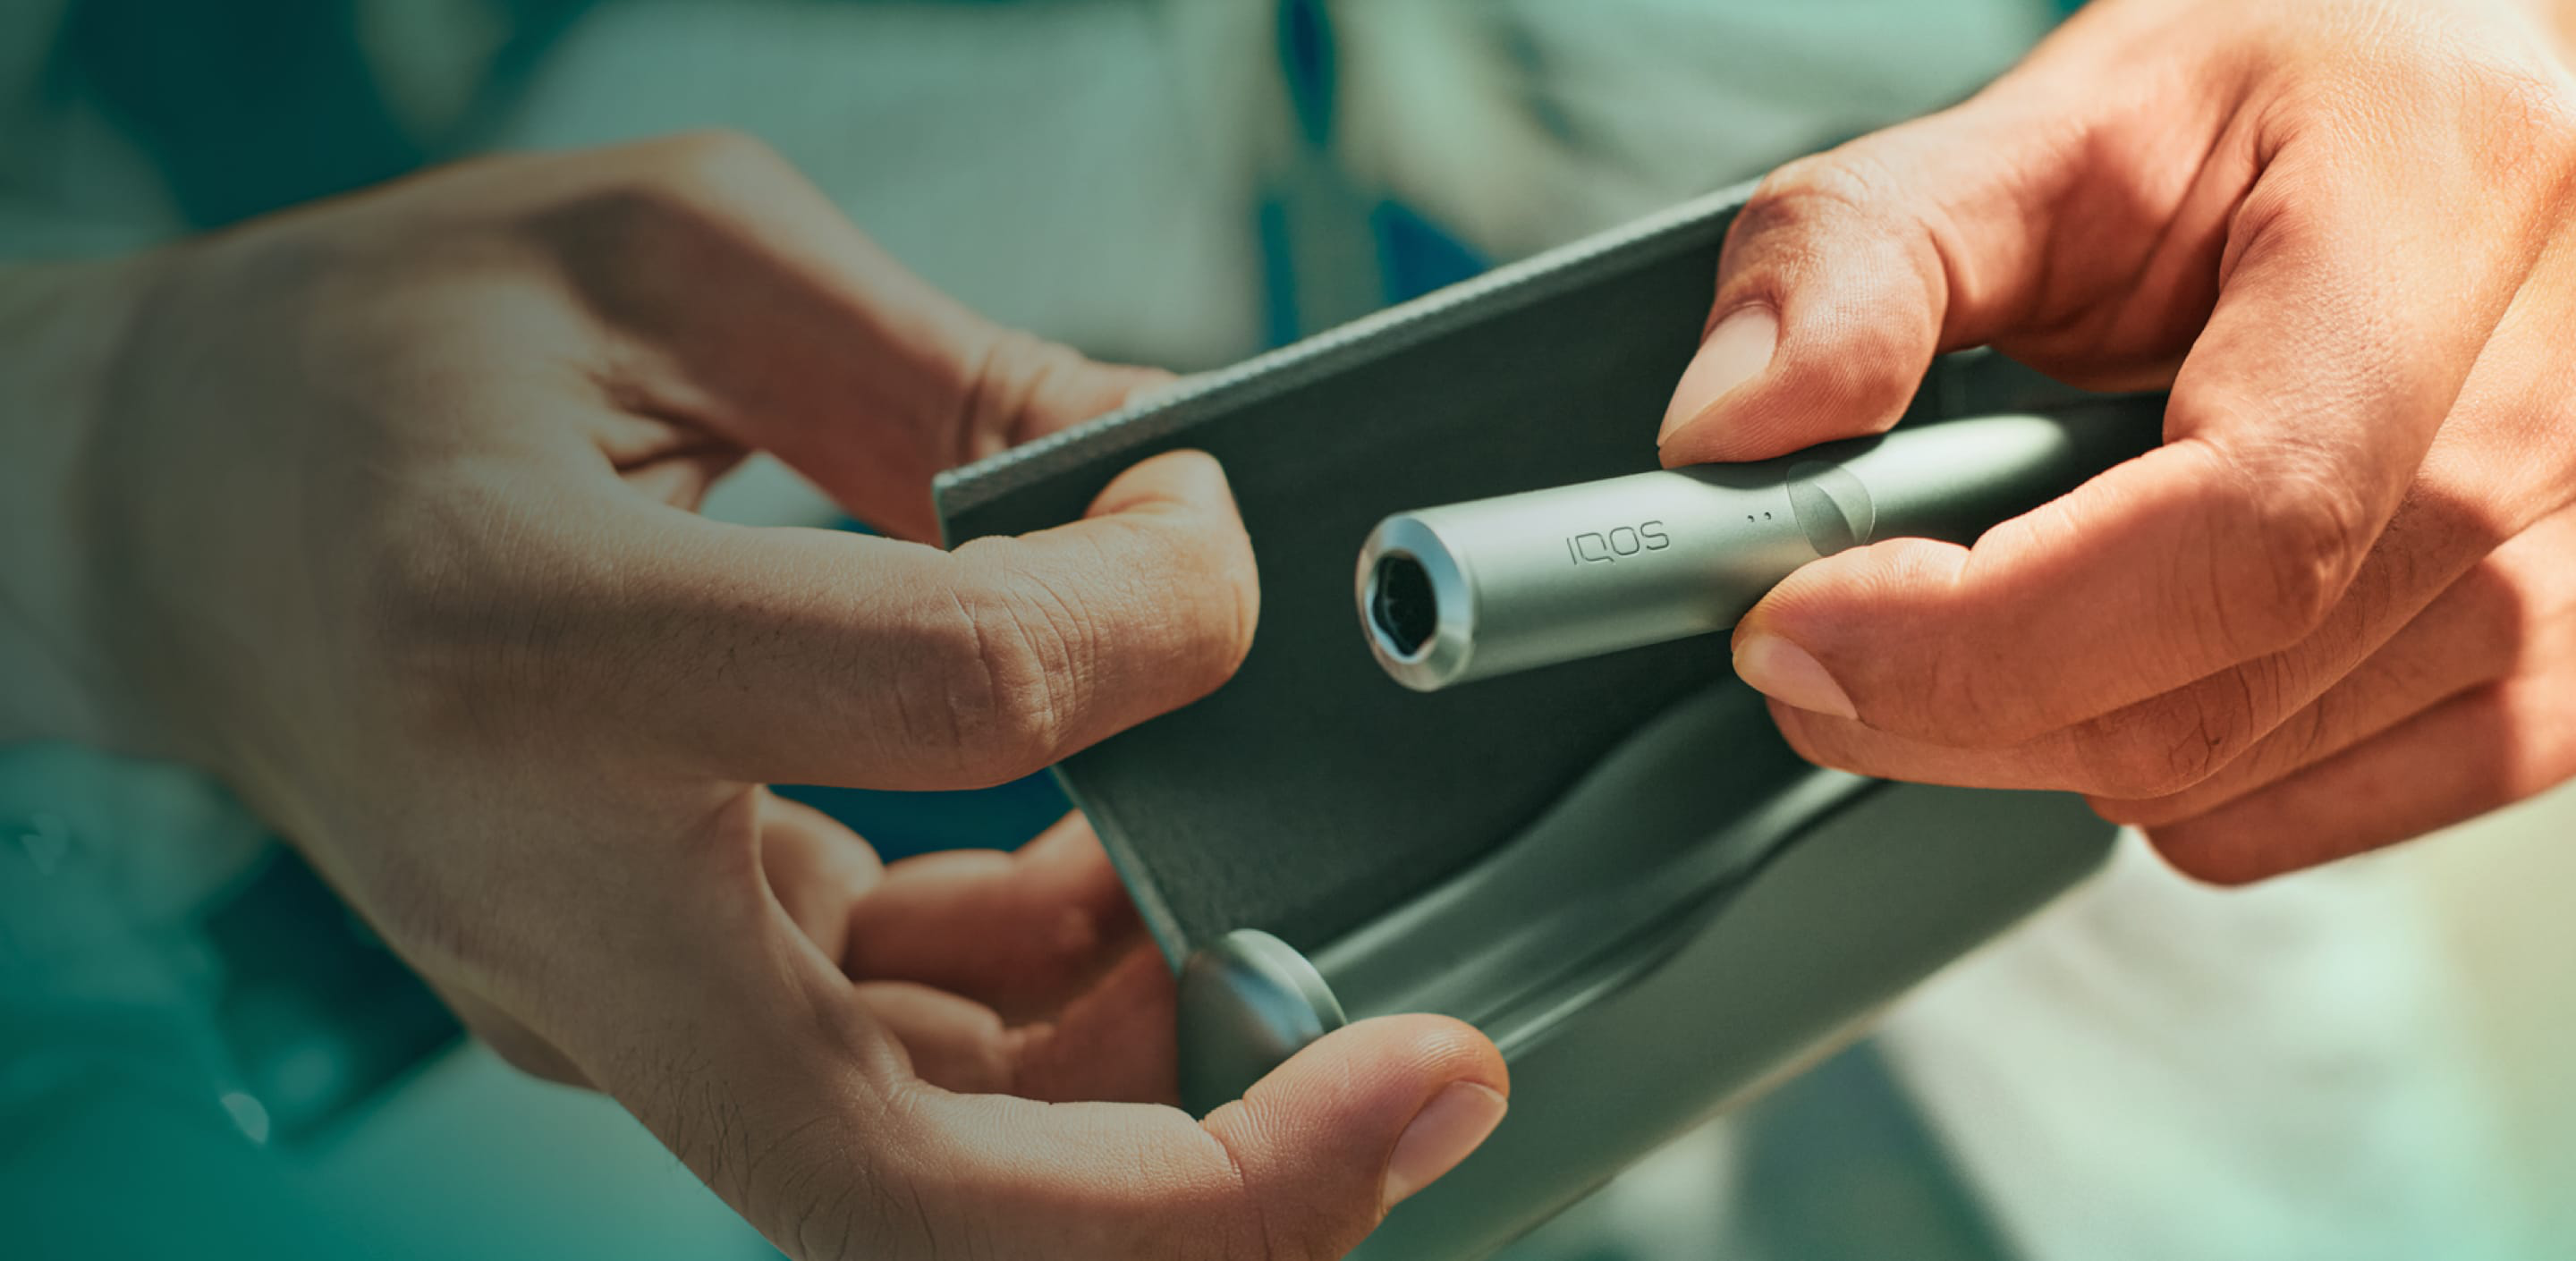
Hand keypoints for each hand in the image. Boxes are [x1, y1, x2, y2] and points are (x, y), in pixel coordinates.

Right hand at [26, 133, 1503, 1256]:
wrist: (176, 515)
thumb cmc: (377, 368)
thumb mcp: (663, 255)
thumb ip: (942, 369)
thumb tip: (1174, 483)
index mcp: (533, 637)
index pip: (941, 698)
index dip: (1159, 622)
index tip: (1207, 529)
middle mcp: (550, 883)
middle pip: (888, 1180)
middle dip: (1207, 1190)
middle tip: (1427, 1090)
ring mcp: (595, 995)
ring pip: (915, 1176)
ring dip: (1158, 1103)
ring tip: (1292, 946)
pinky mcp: (643, 1018)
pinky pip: (888, 1096)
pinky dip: (1059, 1042)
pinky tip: (1130, 901)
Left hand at [1658, 0, 2575, 881]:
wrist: (2435, 127)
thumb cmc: (2276, 108)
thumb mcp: (2050, 118)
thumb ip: (1864, 255)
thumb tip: (1729, 429)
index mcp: (2438, 214)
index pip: (2236, 526)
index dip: (1984, 627)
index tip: (1795, 628)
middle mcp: (2553, 403)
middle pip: (2207, 691)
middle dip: (1943, 696)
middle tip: (1808, 626)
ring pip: (2233, 774)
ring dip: (2032, 728)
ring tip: (1983, 590)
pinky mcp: (2567, 661)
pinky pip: (2313, 813)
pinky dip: (2158, 774)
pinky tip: (2117, 657)